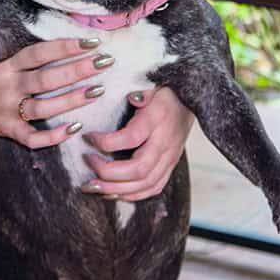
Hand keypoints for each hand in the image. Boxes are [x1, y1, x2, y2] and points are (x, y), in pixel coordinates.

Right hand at [0, 37, 106, 149]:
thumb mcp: (4, 63)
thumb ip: (30, 59)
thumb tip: (72, 44)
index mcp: (7, 66)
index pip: (39, 53)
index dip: (65, 47)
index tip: (91, 42)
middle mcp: (7, 86)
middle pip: (45, 79)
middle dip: (77, 70)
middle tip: (104, 62)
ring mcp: (7, 111)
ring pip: (42, 107)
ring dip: (71, 99)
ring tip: (97, 90)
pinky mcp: (9, 132)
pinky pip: (32, 138)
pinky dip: (52, 136)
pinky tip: (74, 128)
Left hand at [83, 86, 193, 201]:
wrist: (191, 99)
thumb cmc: (163, 91)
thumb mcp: (151, 84)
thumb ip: (140, 92)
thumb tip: (131, 98)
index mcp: (158, 118)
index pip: (131, 138)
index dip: (106, 142)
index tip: (88, 137)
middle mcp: (166, 142)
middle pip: (139, 169)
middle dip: (108, 172)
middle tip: (88, 163)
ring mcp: (170, 157)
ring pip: (145, 184)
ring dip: (116, 188)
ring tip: (93, 185)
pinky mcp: (171, 165)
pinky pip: (153, 188)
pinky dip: (132, 195)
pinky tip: (113, 192)